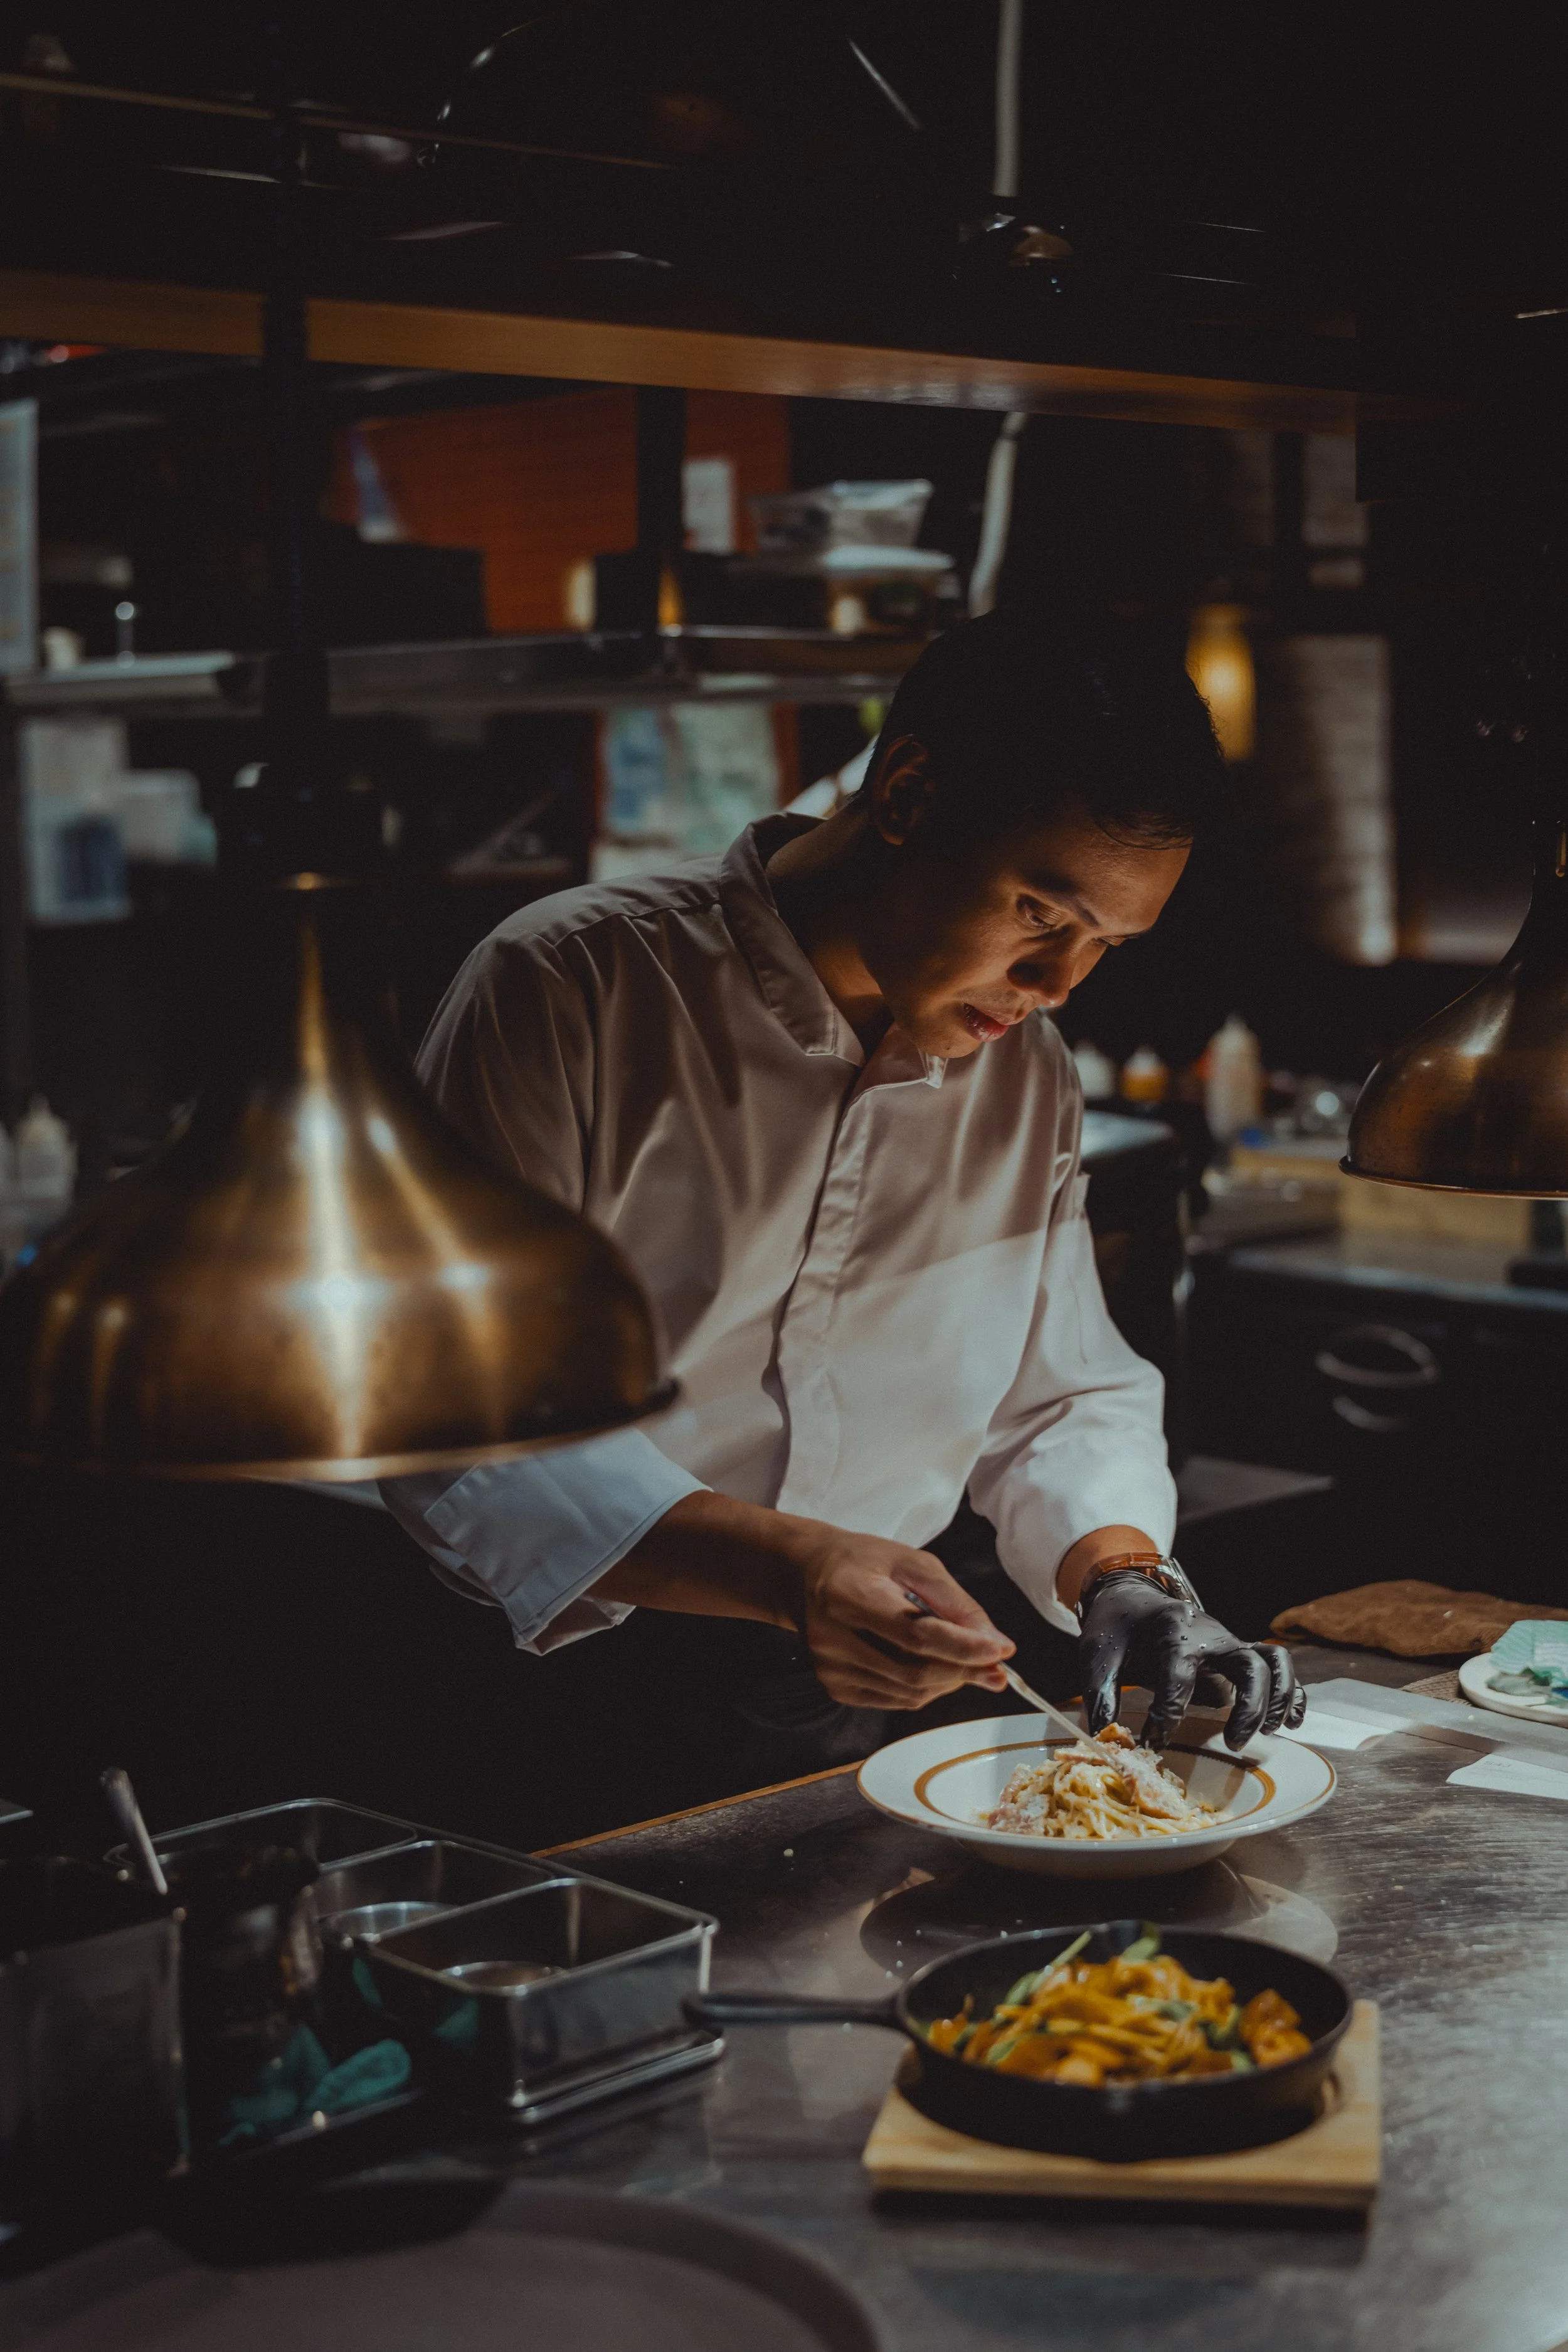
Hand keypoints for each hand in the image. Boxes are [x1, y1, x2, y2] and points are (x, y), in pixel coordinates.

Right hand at [792, 1529, 1014, 1709]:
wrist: (808, 1575)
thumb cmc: (866, 1563)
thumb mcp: (914, 1563)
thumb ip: (956, 1603)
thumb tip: (995, 1644)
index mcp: (850, 1594)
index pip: (915, 1633)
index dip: (963, 1647)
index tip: (1002, 1650)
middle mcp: (832, 1636)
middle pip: (915, 1670)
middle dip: (964, 1669)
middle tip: (995, 1662)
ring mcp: (830, 1667)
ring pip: (910, 1693)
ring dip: (948, 1681)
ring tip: (961, 1658)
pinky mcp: (834, 1686)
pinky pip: (896, 1700)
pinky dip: (925, 1689)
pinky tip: (930, 1665)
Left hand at [1077, 1570, 1305, 1750]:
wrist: (1132, 1597)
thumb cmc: (1116, 1626)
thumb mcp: (1097, 1651)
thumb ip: (1100, 1691)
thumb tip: (1103, 1734)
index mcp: (1173, 1629)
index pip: (1179, 1674)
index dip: (1166, 1715)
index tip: (1151, 1742)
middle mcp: (1210, 1634)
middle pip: (1249, 1665)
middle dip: (1250, 1707)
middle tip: (1232, 1743)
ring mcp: (1229, 1642)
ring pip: (1273, 1663)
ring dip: (1277, 1699)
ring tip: (1268, 1733)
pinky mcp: (1237, 1653)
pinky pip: (1278, 1667)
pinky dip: (1290, 1693)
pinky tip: (1289, 1723)